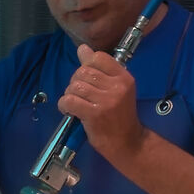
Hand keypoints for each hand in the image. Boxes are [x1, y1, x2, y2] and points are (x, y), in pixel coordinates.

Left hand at [57, 46, 144, 161]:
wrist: (128, 143)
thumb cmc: (120, 116)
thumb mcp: (115, 90)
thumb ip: (99, 70)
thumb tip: (82, 49)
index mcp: (124, 78)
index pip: (99, 58)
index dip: (87, 66)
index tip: (88, 80)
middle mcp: (116, 86)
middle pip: (83, 72)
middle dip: (75, 82)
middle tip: (80, 95)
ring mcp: (106, 100)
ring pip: (75, 86)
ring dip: (70, 95)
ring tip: (76, 105)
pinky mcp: (94, 114)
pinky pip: (69, 100)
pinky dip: (64, 105)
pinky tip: (70, 111)